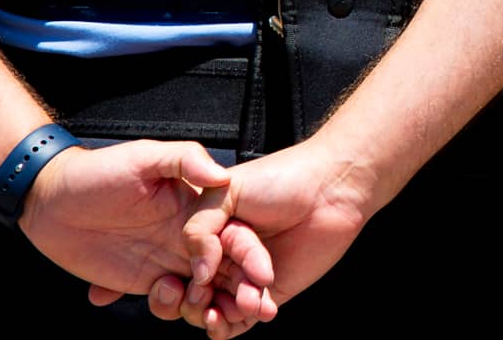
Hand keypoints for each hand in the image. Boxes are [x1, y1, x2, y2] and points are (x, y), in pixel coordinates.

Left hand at [20, 139, 275, 328]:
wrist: (49, 199)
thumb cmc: (98, 170)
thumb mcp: (144, 156)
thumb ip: (185, 160)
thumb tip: (221, 177)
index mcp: (198, 207)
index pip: (236, 235)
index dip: (252, 256)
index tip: (261, 277)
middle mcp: (188, 236)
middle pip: (227, 269)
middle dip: (243, 291)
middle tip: (250, 310)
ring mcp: (166, 259)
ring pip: (203, 291)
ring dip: (209, 305)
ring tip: (204, 312)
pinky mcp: (142, 280)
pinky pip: (168, 302)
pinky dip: (174, 309)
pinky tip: (165, 297)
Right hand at [149, 139, 378, 335]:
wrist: (331, 187)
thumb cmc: (282, 178)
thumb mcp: (226, 191)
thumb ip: (198, 227)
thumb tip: (198, 272)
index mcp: (207, 235)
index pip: (177, 268)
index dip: (172, 282)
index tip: (179, 282)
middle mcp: (223, 258)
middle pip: (192, 296)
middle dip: (193, 304)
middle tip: (204, 294)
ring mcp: (245, 277)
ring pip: (217, 312)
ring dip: (219, 315)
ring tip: (241, 300)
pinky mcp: (270, 293)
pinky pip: (243, 320)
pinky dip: (238, 323)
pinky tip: (252, 309)